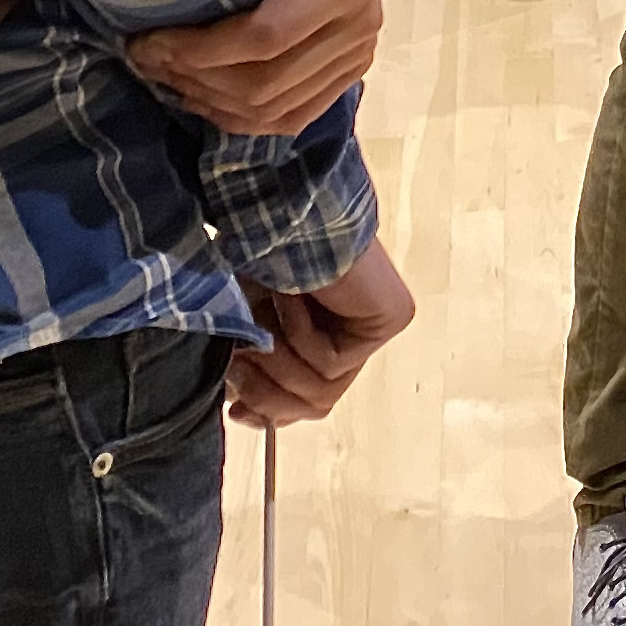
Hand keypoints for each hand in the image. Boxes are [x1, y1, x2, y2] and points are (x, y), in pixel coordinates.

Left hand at [123, 0, 385, 134]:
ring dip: (210, 100)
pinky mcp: (346, 74)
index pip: (268, 36)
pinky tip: (198, 94)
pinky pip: (290, 117)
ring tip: (161, 74)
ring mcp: (356, 57)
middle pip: (266, 82)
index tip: (149, 38)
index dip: (202, 49)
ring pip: (273, 108)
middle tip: (142, 56)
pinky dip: (239, 116)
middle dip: (195, 76)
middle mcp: (361, 27)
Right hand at [228, 235, 416, 425]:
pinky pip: (332, 363)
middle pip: (315, 404)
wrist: (282, 212)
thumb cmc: (259, 256)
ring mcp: (374, 325)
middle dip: (266, 392)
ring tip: (257, 324)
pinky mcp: (390, 318)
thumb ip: (251, 364)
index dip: (270, 411)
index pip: (305, 399)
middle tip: (235, 364)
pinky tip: (291, 296)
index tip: (235, 411)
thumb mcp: (244, 320)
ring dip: (278, 362)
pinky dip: (299, 334)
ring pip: (322, 392)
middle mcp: (354, 330)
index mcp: (323, 329)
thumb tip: (242, 413)